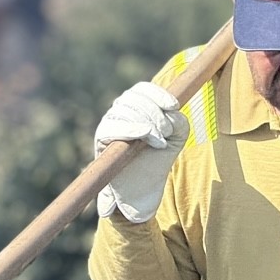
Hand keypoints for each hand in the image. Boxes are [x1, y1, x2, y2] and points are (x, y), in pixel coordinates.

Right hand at [94, 82, 189, 222]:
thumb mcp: (175, 139)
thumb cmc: (157, 161)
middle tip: (167, 131)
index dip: (157, 93)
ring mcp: (108, 125)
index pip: (141, 90)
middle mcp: (119, 113)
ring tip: (160, 142)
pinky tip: (148, 136)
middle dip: (155, 112)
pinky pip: (111, 127)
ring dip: (147, 122)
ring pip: (124, 110)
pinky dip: (132, 129)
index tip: (174, 106)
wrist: (142, 190)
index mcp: (135, 108)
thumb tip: (172, 113)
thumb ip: (179, 122)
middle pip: (133, 98)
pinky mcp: (101, 141)